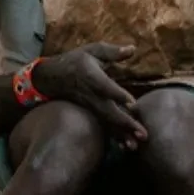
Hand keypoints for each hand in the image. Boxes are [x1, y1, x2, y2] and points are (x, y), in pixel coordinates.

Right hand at [30, 43, 148, 148]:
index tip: (132, 103)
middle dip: (126, 123)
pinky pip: (103, 126)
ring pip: (107, 122)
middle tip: (143, 134)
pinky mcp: (91, 113)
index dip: (117, 94)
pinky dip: (115, 137)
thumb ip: (112, 51)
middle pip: (109, 110)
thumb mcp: (92, 51)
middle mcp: (91, 95)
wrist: (50, 78)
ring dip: (122, 134)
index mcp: (91, 77)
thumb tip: (132, 48)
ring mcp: (90, 106)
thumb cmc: (75, 61)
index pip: (105, 86)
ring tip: (137, 145)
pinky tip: (127, 146)